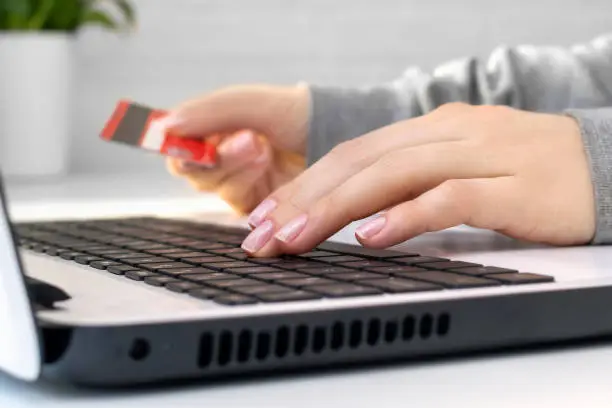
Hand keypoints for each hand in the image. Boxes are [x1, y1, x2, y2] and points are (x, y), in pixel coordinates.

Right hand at [165, 84, 309, 213]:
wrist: (337, 136)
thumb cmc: (296, 114)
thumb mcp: (254, 104)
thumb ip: (211, 111)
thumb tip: (166, 125)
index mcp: (213, 128)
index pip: (176, 141)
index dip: (175, 143)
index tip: (182, 139)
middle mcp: (220, 156)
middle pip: (192, 168)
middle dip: (218, 155)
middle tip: (248, 139)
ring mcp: (238, 182)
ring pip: (216, 186)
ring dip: (237, 168)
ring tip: (263, 149)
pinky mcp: (255, 207)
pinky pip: (238, 204)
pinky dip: (249, 186)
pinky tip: (266, 169)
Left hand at [240, 103, 595, 255]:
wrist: (605, 165)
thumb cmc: (524, 172)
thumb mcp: (456, 167)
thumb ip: (408, 183)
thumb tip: (354, 212)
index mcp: (428, 130)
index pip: (350, 155)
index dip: (302, 185)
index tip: (264, 218)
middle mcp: (446, 134)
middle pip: (359, 162)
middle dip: (302, 199)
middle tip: (261, 236)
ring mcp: (480, 155)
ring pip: (392, 175)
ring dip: (336, 208)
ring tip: (294, 238)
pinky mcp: (513, 186)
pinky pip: (451, 198)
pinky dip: (407, 216)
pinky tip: (371, 237)